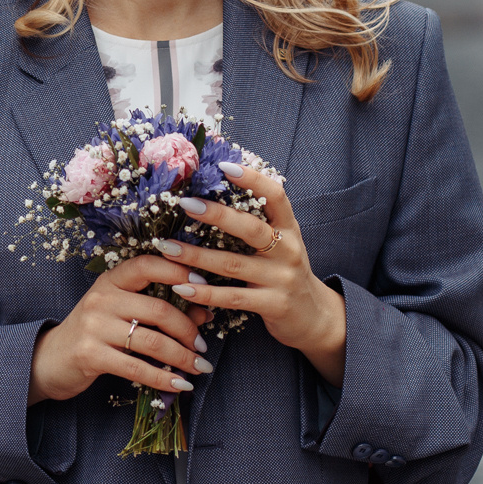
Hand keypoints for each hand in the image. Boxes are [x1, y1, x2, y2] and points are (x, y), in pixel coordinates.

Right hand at [28, 253, 213, 405]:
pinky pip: (137, 368)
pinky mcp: (91, 355)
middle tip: (202, 345)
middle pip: (158, 310)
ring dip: (182, 357)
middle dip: (188, 330)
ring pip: (153, 341)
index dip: (178, 272)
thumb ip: (158, 308)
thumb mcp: (121, 311)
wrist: (51, 359)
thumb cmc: (95, 332)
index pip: (147, 265)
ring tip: (199, 366)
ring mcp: (94, 326)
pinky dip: (164, 379)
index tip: (203, 285)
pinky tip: (180, 385)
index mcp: (111, 281)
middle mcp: (102, 299)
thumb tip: (204, 312)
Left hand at [166, 162, 347, 383]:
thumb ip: (258, 221)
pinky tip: (181, 286)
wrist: (315, 317)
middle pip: (250, 229)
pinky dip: (204, 293)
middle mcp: (287, 250)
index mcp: (289, 228)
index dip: (252, 179)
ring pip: (233, 265)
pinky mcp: (273, 305)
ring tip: (167, 247)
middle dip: (216, 215)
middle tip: (185, 203)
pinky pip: (232, 298)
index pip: (276, 196)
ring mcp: (281, 279)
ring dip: (196, 256)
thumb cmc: (286, 271)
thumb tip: (217, 191)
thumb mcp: (281, 243)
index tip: (223, 166)